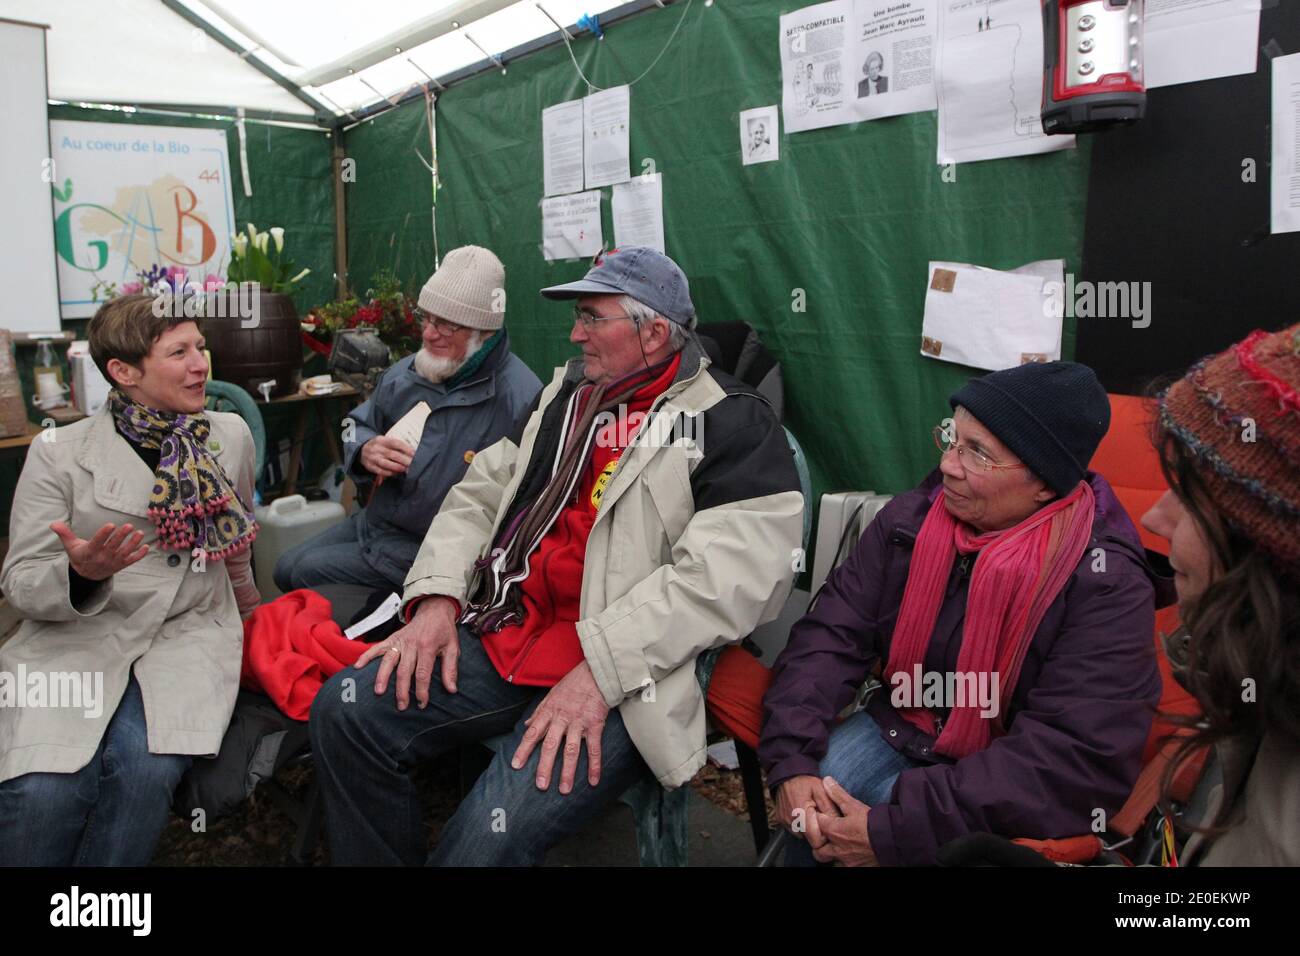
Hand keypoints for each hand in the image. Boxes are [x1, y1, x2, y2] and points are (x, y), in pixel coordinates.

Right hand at [50, 521, 147, 581]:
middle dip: (121, 536)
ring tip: (139, 533)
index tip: (110, 525)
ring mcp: (113, 562)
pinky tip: (147, 547)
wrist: (87, 576)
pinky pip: (132, 560)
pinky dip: (139, 555)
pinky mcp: (122, 564)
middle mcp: (103, 557)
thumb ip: (64, 533)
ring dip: (133, 543)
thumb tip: (53, 523)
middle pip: (113, 546)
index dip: (104, 534)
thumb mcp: (70, 546)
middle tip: (129, 525)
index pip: (97, 542)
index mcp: (90, 552)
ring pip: (125, 552)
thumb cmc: (79, 556)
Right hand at [354, 596, 458, 709]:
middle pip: (404, 670)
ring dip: (383, 677)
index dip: (421, 689)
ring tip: (379, 692)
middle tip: (401, 706)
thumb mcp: (453, 647)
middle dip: (402, 690)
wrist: (434, 609)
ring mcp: (400, 641)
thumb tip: (451, 689)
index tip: (421, 703)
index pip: (423, 672)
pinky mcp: (392, 638)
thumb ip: (451, 669)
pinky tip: (358, 666)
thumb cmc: (444, 630)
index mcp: (427, 646)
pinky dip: (367, 656)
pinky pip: (377, 647)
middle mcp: (411, 644)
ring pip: (388, 660)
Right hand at [359, 436, 414, 477]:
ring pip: (386, 463)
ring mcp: (372, 458)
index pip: (395, 443)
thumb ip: (395, 445)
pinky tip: (396, 473)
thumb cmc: (379, 446)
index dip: (406, 448)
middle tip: (414, 464)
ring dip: (397, 467)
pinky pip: (380, 471)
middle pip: (392, 454)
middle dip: (404, 460)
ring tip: (406, 469)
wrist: (361, 450)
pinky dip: (389, 473)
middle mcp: (376, 448)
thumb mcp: (385, 441)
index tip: (414, 453)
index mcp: (381, 440)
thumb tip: (411, 451)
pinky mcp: (370, 466)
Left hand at [511, 661, 608, 794]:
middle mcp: (562, 719)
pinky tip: (594, 780)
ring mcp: (579, 723)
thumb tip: (526, 725)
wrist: (596, 673)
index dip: (524, 749)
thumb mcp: (551, 695)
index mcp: (549, 712)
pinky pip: (594, 748)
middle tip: (541, 786)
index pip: (533, 733)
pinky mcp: (595, 725)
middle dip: (545, 767)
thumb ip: (539, 712)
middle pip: (551, 746)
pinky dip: (594, 765)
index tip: (516, 765)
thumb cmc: (572, 684)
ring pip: (571, 750)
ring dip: (568, 771)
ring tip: (564, 789)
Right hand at [776, 774, 832, 839]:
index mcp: (801, 813)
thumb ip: (829, 808)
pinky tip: (804, 813)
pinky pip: (795, 830)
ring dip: (809, 828)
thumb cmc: (805, 781)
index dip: (825, 836)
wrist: (786, 773)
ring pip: (802, 836)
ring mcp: (784, 822)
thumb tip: (836, 825)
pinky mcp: (781, 821)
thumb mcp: (821, 790)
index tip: (829, 826)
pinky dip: (801, 825)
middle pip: (809, 839)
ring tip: (812, 813)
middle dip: (818, 832)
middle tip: (821, 816)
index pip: (816, 840)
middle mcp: (790, 821)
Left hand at [808, 776, 878, 866]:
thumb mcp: (854, 805)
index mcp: (834, 831)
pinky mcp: (855, 867)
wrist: (892, 841)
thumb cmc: (873, 822)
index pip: (815, 824)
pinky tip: (848, 856)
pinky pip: (842, 867)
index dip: (816, 819)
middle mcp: (836, 848)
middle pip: (817, 849)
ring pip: (828, 860)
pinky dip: (842, 862)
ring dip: (829, 854)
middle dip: (818, 843)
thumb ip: (838, 793)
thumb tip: (826, 780)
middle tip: (824, 836)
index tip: (819, 815)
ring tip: (835, 848)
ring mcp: (845, 860)